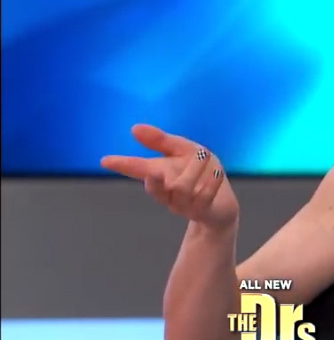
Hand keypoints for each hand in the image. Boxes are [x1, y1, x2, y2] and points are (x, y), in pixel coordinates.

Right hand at [102, 124, 238, 231]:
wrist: (221, 204)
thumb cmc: (199, 172)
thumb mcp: (184, 150)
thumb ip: (161, 141)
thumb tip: (134, 128)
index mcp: (160, 174)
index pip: (137, 169)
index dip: (123, 165)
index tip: (105, 160)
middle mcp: (167, 192)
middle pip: (155, 187)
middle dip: (155, 180)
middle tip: (155, 171)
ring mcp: (183, 204)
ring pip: (181, 189)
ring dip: (193, 170)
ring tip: (204, 155)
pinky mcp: (202, 210)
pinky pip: (203, 197)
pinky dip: (211, 183)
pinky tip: (217, 173)